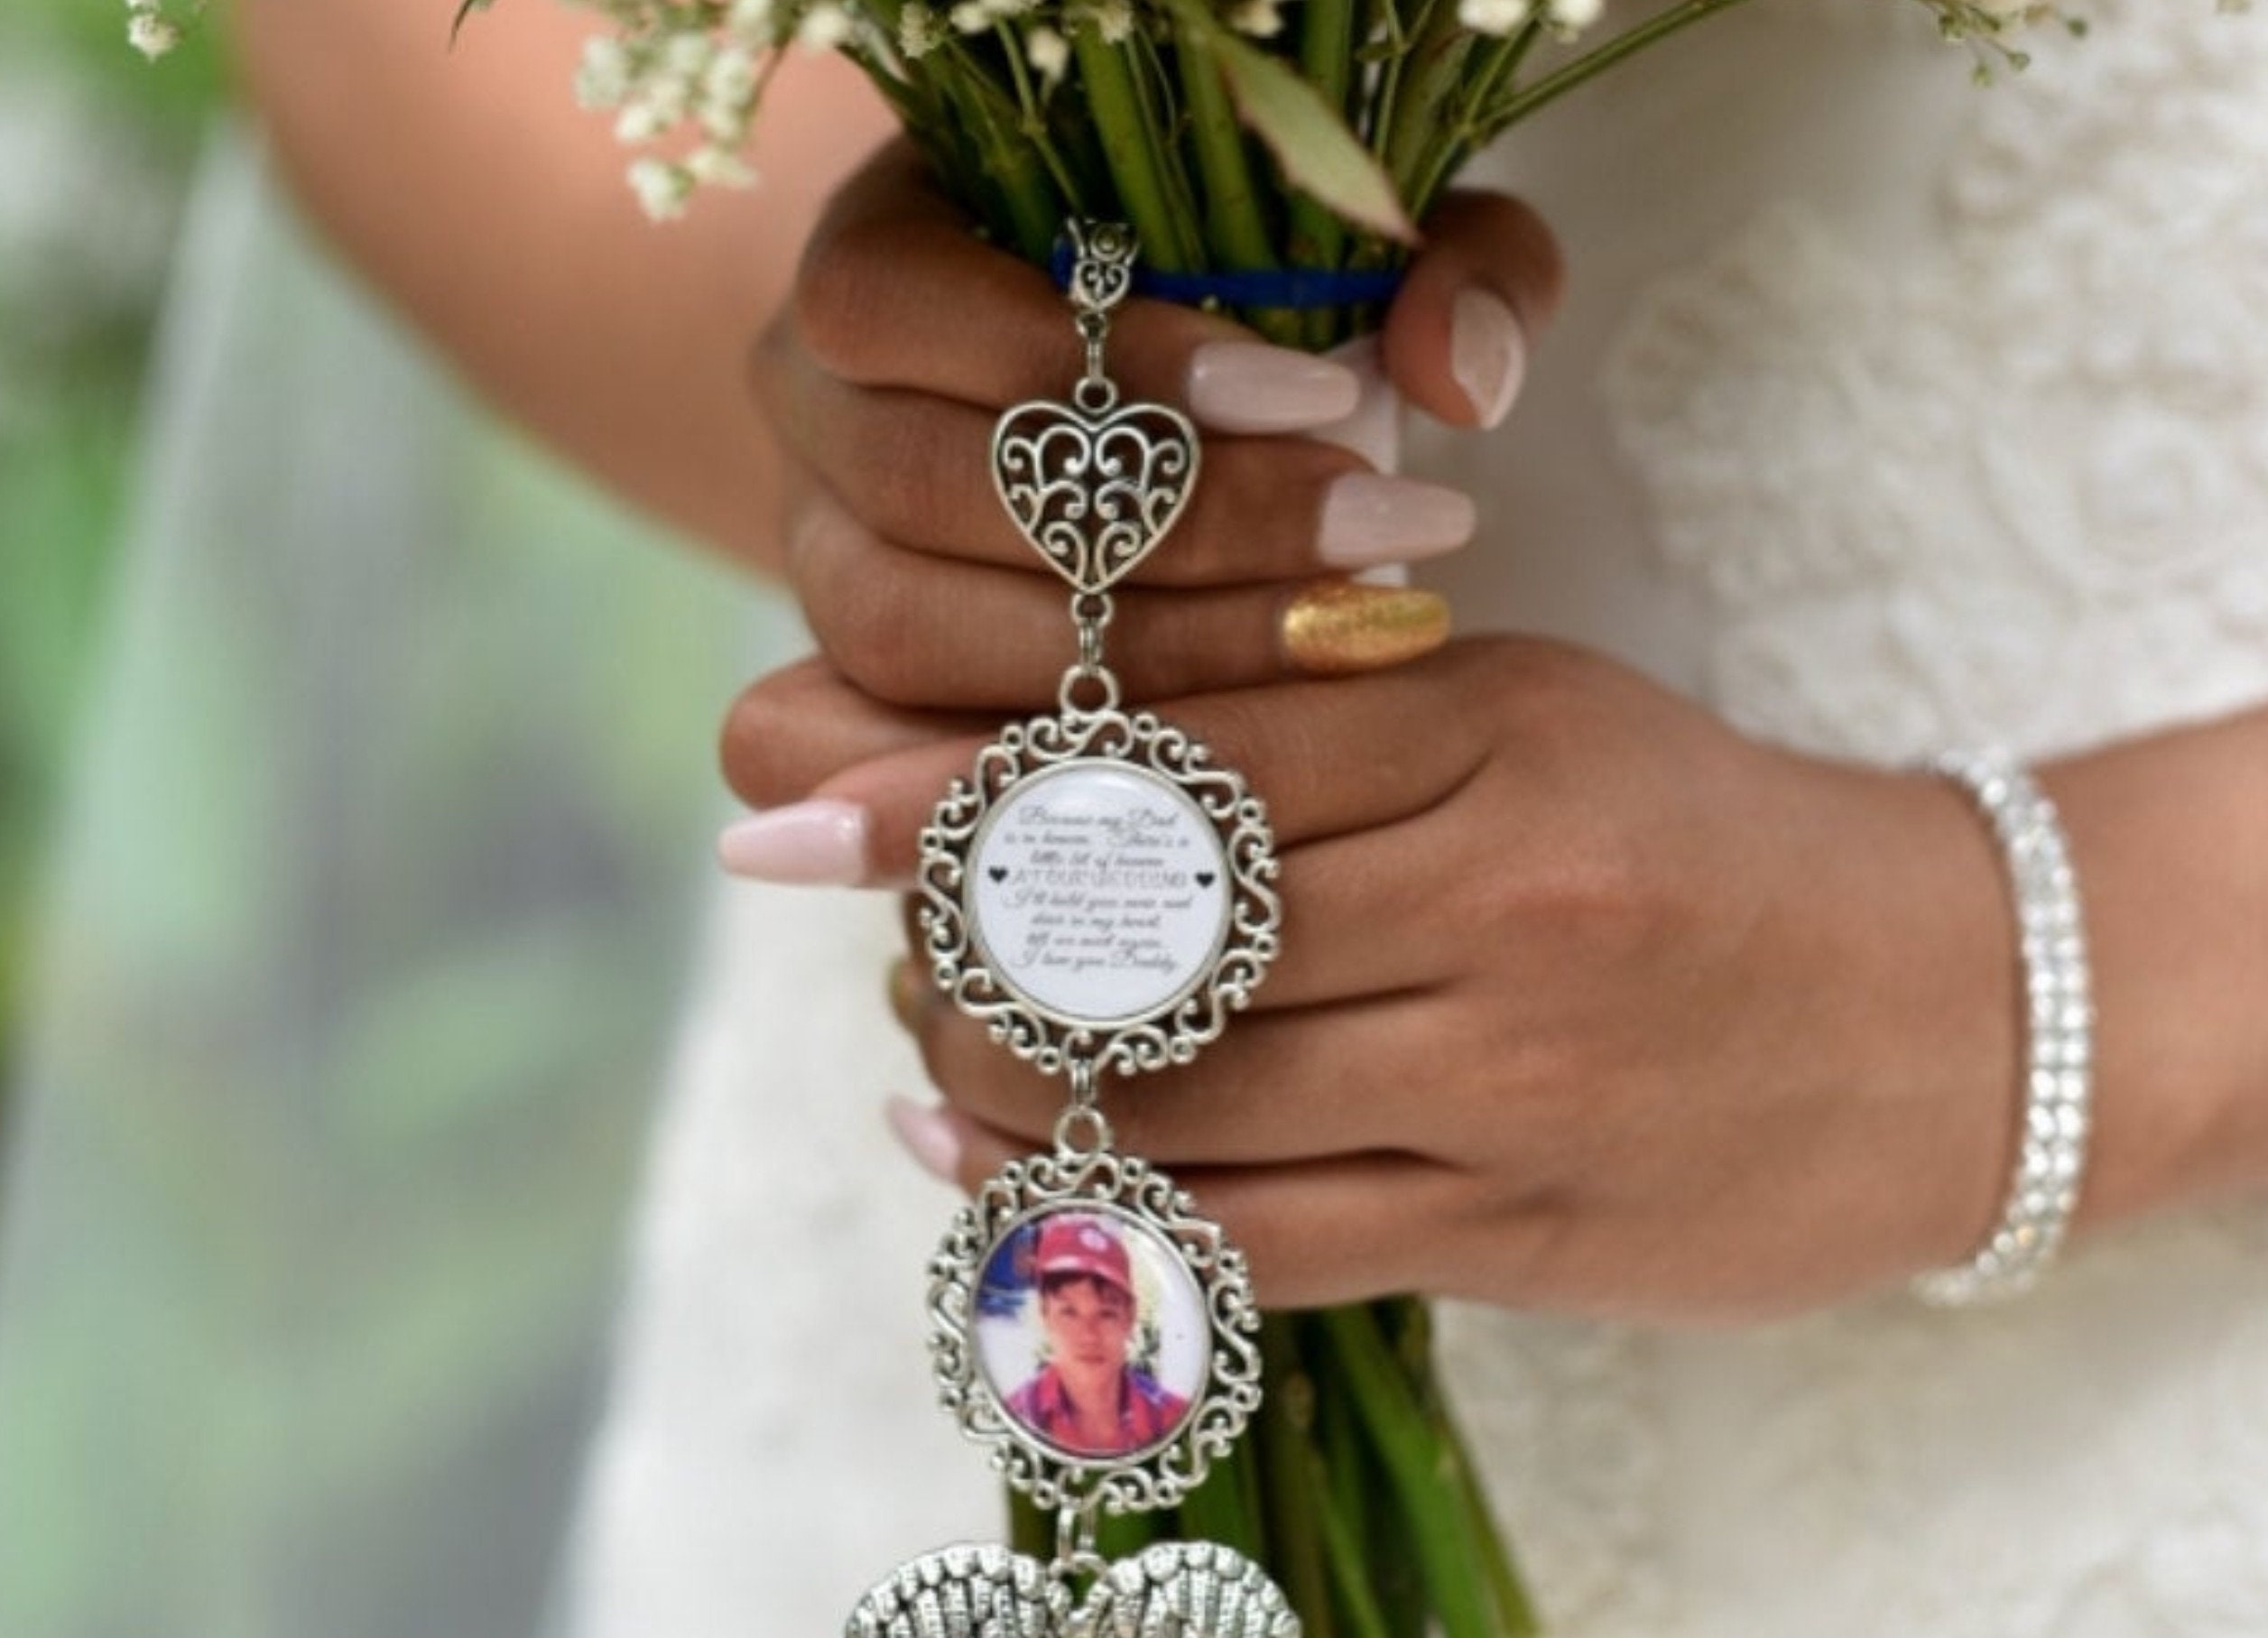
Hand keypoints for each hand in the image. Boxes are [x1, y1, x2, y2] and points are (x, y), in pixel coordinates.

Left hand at [719, 638, 2028, 1321]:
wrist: (1971, 1019)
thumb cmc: (1714, 855)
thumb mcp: (1540, 725)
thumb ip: (1330, 721)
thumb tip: (1068, 751)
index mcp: (1494, 726)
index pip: (1171, 748)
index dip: (961, 788)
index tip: (809, 809)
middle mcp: (1495, 895)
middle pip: (1147, 927)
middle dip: (961, 949)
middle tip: (880, 946)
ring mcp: (1512, 1074)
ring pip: (1181, 1095)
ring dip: (1008, 1091)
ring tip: (926, 1063)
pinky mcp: (1524, 1225)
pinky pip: (1262, 1239)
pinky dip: (1103, 1224)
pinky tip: (996, 1190)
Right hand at [748, 136, 1565, 709]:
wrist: (1146, 443)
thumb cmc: (1254, 316)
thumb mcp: (1365, 249)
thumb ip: (1452, 261)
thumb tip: (1460, 374)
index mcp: (871, 260)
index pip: (907, 308)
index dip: (1099, 361)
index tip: (1315, 395)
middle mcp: (808, 413)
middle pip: (917, 492)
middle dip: (1160, 532)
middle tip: (1370, 546)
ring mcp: (818, 566)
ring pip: (901, 637)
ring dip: (1130, 658)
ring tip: (1334, 643)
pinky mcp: (859, 703)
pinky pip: (918, 755)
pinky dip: (1086, 758)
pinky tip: (1249, 755)